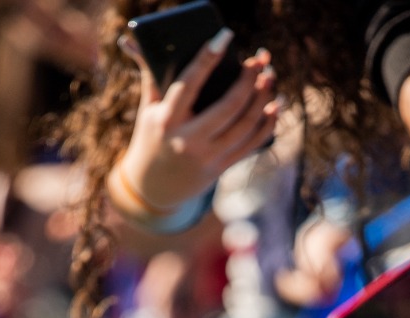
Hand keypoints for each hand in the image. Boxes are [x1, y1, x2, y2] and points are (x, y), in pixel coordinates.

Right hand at [113, 29, 279, 217]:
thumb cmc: (151, 138)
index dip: (207, 59)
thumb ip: (150, 75)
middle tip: (260, 59)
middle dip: (248, 80)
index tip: (225, 37)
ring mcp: (208, 156)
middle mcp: (188, 140)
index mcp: (166, 120)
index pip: (189, 84)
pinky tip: (275, 104)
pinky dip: (268, 123)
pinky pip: (252, 144)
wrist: (153, 188)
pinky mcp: (222, 167)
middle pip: (228, 107)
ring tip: (270, 76)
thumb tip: (134, 42)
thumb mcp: (148, 110)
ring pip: (245, 125)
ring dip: (263, 98)